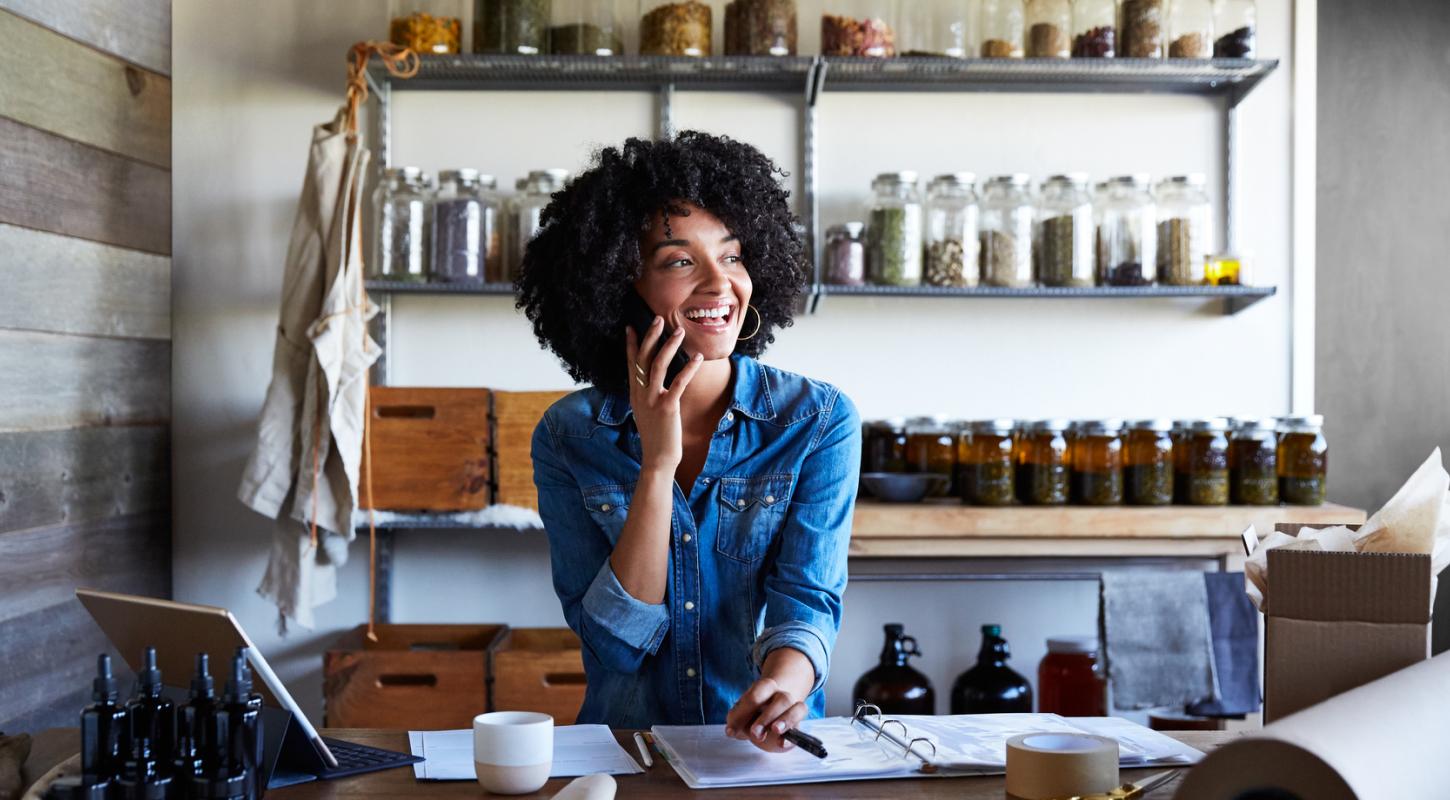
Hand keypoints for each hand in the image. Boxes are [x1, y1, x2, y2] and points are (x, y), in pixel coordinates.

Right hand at [624, 318, 702, 471]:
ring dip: (669, 346)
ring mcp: (652, 400)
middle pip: (643, 359)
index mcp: (635, 393)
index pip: (631, 363)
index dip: (632, 344)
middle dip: (650, 336)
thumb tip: (652, 381)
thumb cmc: (656, 435)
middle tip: (658, 318)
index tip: (631, 326)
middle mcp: (641, 394)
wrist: (657, 458)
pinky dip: (688, 369)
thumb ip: (647, 395)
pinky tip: (697, 358)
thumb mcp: (646, 412)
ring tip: (679, 331)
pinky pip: (678, 383)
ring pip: (658, 365)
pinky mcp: (667, 407)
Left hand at [724, 676, 807, 753]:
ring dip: (786, 720)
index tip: (732, 729)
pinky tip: (781, 743)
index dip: (745, 711)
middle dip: (768, 717)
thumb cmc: (751, 715)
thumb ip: (735, 721)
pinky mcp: (796, 726)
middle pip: (782, 699)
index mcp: (765, 688)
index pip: (758, 693)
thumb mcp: (739, 716)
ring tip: (775, 730)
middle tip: (755, 733)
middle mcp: (781, 696)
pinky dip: (791, 737)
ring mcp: (792, 709)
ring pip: (798, 708)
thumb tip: (731, 730)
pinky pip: (800, 726)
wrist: (768, 719)